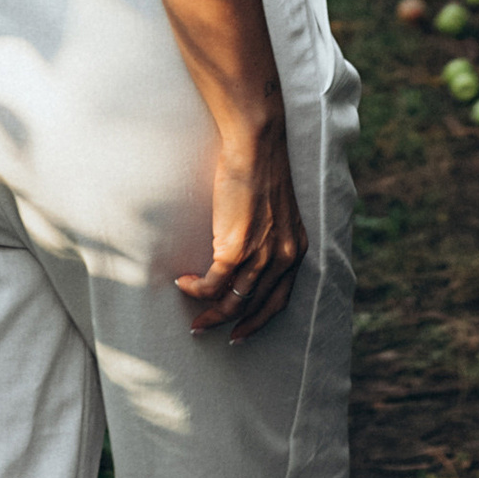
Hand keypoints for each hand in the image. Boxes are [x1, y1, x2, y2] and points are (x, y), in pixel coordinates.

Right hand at [175, 120, 307, 341]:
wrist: (256, 145)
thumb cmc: (261, 169)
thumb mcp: (277, 212)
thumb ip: (269, 238)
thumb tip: (245, 257)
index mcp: (294, 250)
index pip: (279, 301)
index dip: (258, 320)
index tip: (241, 332)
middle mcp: (282, 258)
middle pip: (253, 306)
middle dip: (229, 323)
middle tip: (206, 328)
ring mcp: (259, 255)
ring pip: (232, 301)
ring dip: (209, 312)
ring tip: (193, 316)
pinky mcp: (235, 247)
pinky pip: (213, 283)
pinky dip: (196, 289)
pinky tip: (184, 283)